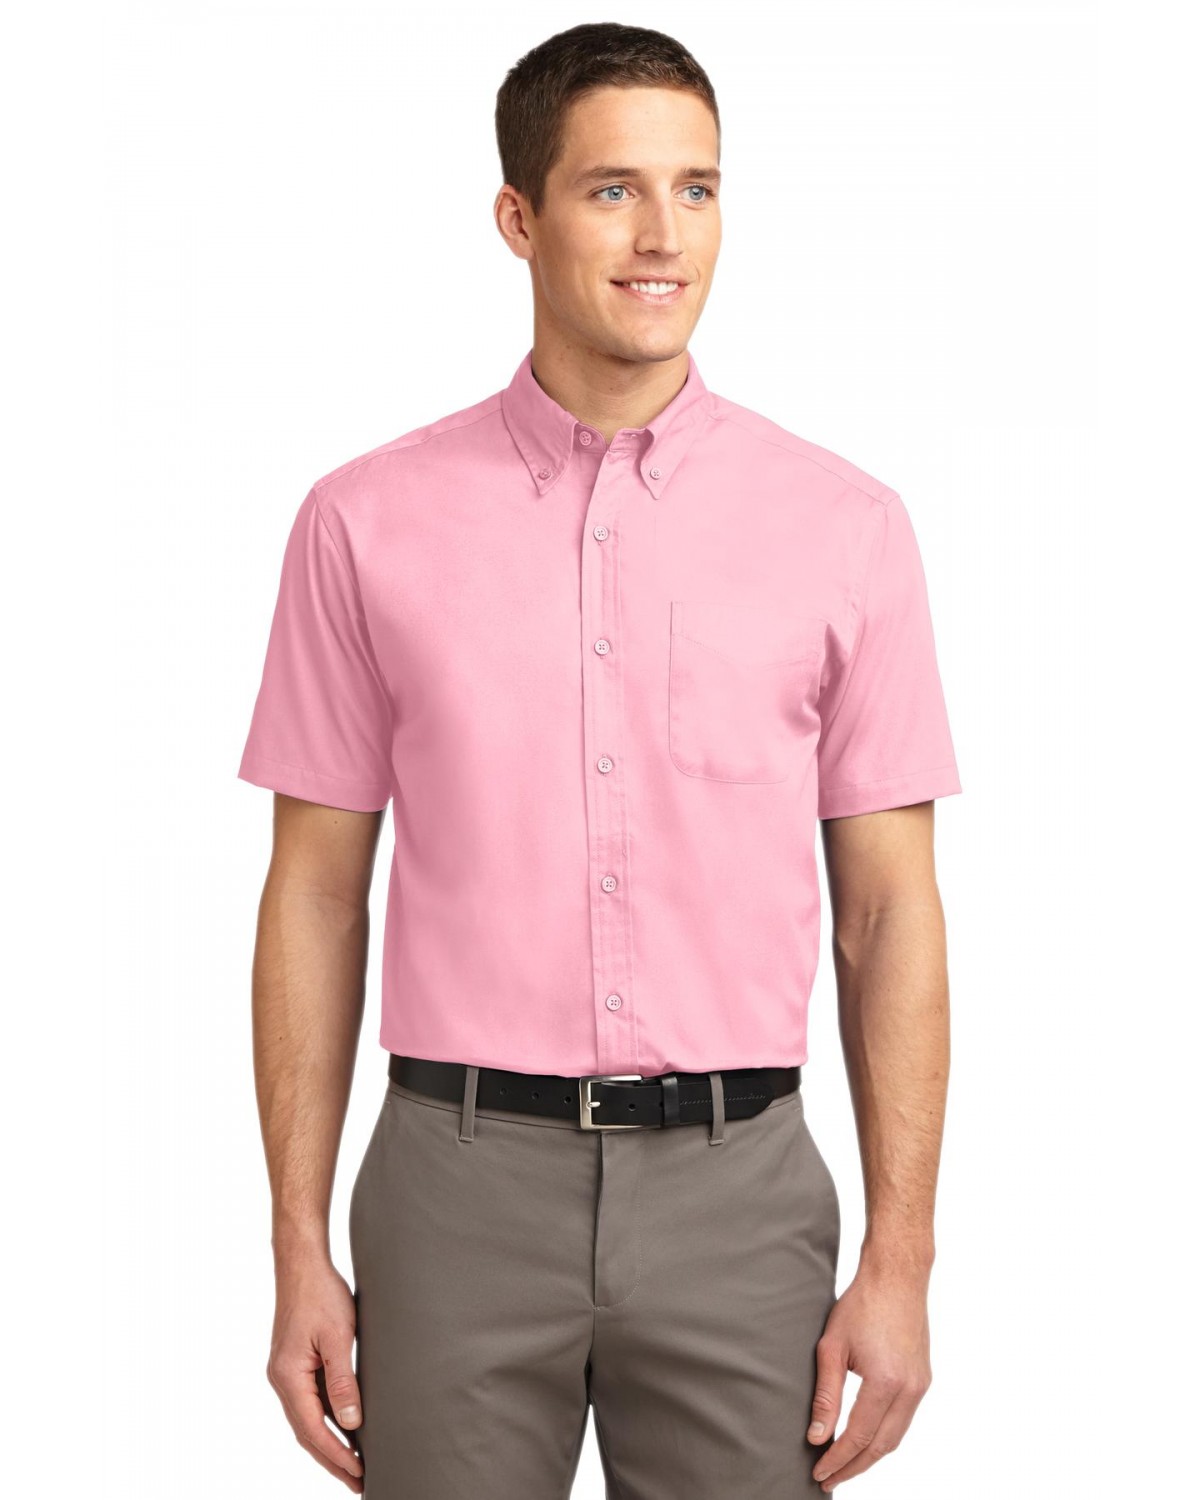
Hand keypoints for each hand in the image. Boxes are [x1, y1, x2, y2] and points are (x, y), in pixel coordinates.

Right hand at [267, 1255, 364, 1491]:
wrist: (302, 1264)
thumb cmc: (321, 1294)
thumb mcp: (338, 1336)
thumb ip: (343, 1380)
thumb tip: (351, 1424)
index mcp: (288, 1377)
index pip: (314, 1430)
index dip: (337, 1455)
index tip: (359, 1473)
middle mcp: (281, 1380)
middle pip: (307, 1433)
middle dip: (332, 1460)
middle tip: (358, 1482)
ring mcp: (285, 1373)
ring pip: (307, 1420)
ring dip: (329, 1444)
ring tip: (353, 1466)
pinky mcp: (293, 1364)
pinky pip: (309, 1402)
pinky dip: (326, 1421)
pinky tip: (344, 1429)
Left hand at [807, 1264, 932, 1490]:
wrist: (897, 1277)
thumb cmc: (861, 1305)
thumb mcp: (832, 1347)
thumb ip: (826, 1396)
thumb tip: (817, 1437)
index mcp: (886, 1382)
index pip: (858, 1437)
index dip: (837, 1459)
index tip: (818, 1473)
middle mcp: (910, 1389)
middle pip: (881, 1446)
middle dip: (854, 1467)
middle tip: (828, 1480)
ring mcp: (921, 1386)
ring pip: (895, 1437)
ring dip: (870, 1456)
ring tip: (843, 1466)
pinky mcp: (923, 1379)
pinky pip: (903, 1419)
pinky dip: (883, 1436)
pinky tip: (864, 1439)